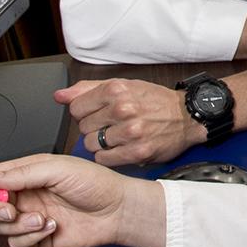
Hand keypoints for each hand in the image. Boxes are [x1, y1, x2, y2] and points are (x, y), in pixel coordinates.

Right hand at [0, 153, 166, 246]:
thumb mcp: (58, 168)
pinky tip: (50, 228)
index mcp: (26, 174)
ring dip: (19, 226)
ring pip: (0, 228)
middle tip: (11, 210)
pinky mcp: (37, 238)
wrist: (117, 211)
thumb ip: (22, 173)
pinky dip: (30, 238)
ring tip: (42, 219)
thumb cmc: (95, 184)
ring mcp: (29, 217)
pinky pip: (16, 243)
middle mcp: (25, 195)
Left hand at [57, 79, 200, 166]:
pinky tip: (121, 148)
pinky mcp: (137, 152)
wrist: (187, 116)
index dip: (85, 112)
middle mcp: (122, 109)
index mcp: (116, 89)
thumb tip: (60, 96)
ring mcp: (130, 132)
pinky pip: (104, 159)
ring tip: (116, 137)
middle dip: (94, 127)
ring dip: (100, 144)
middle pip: (83, 127)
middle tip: (111, 125)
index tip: (97, 113)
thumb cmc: (154, 101)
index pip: (76, 107)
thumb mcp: (123, 86)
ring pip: (91, 144)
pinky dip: (109, 156)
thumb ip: (88, 90)